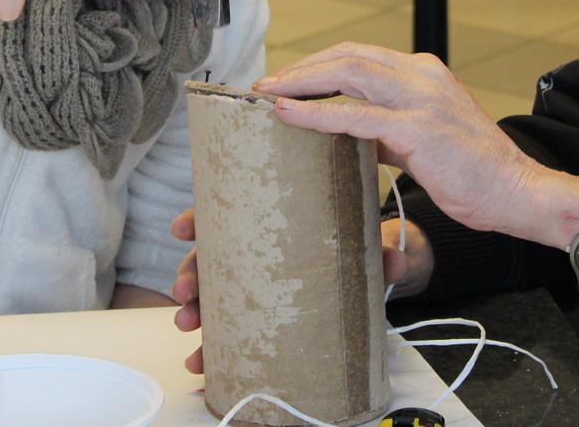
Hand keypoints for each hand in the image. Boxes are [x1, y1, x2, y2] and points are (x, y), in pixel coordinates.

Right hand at [169, 208, 432, 374]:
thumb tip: (395, 262)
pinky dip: (213, 349)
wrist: (375, 268)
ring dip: (194, 312)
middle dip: (190, 275)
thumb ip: (379, 253)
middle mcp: (257, 253)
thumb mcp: (368, 243)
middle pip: (211, 258)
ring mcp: (258, 286)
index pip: (228, 214)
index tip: (183, 228)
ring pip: (214, 295)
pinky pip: (232, 331)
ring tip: (188, 327)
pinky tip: (201, 363)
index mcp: (272, 224)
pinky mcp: (266, 317)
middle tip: (185, 292)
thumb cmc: (358, 244)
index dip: (200, 220)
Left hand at [256, 43, 578, 247]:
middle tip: (266, 84)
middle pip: (348, 56)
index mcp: (425, 73)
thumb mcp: (424, 141)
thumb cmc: (474, 173)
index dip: (320, 63)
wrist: (516, 192)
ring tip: (268, 93)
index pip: (361, 54)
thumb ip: (388, 131)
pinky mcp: (417, 129)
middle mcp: (423, 76)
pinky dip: (317, 113)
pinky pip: (355, 115)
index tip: (288, 79)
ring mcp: (421, 99)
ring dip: (301, 81)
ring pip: (348, 73)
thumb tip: (349, 136)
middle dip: (302, 68)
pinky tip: (290, 115)